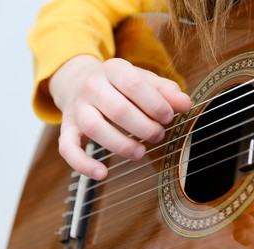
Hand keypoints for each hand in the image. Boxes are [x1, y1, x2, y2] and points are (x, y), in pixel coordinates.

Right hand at [49, 55, 191, 179]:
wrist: (79, 81)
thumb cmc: (119, 85)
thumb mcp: (143, 80)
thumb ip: (165, 91)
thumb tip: (186, 104)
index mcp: (113, 69)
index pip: (135, 85)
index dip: (156, 104)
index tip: (169, 117)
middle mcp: (92, 86)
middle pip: (118, 109)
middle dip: (144, 127)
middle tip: (158, 135)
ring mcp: (77, 108)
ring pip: (95, 128)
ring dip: (121, 145)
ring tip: (140, 152)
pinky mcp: (67, 128)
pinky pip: (68, 148)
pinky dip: (83, 164)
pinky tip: (102, 174)